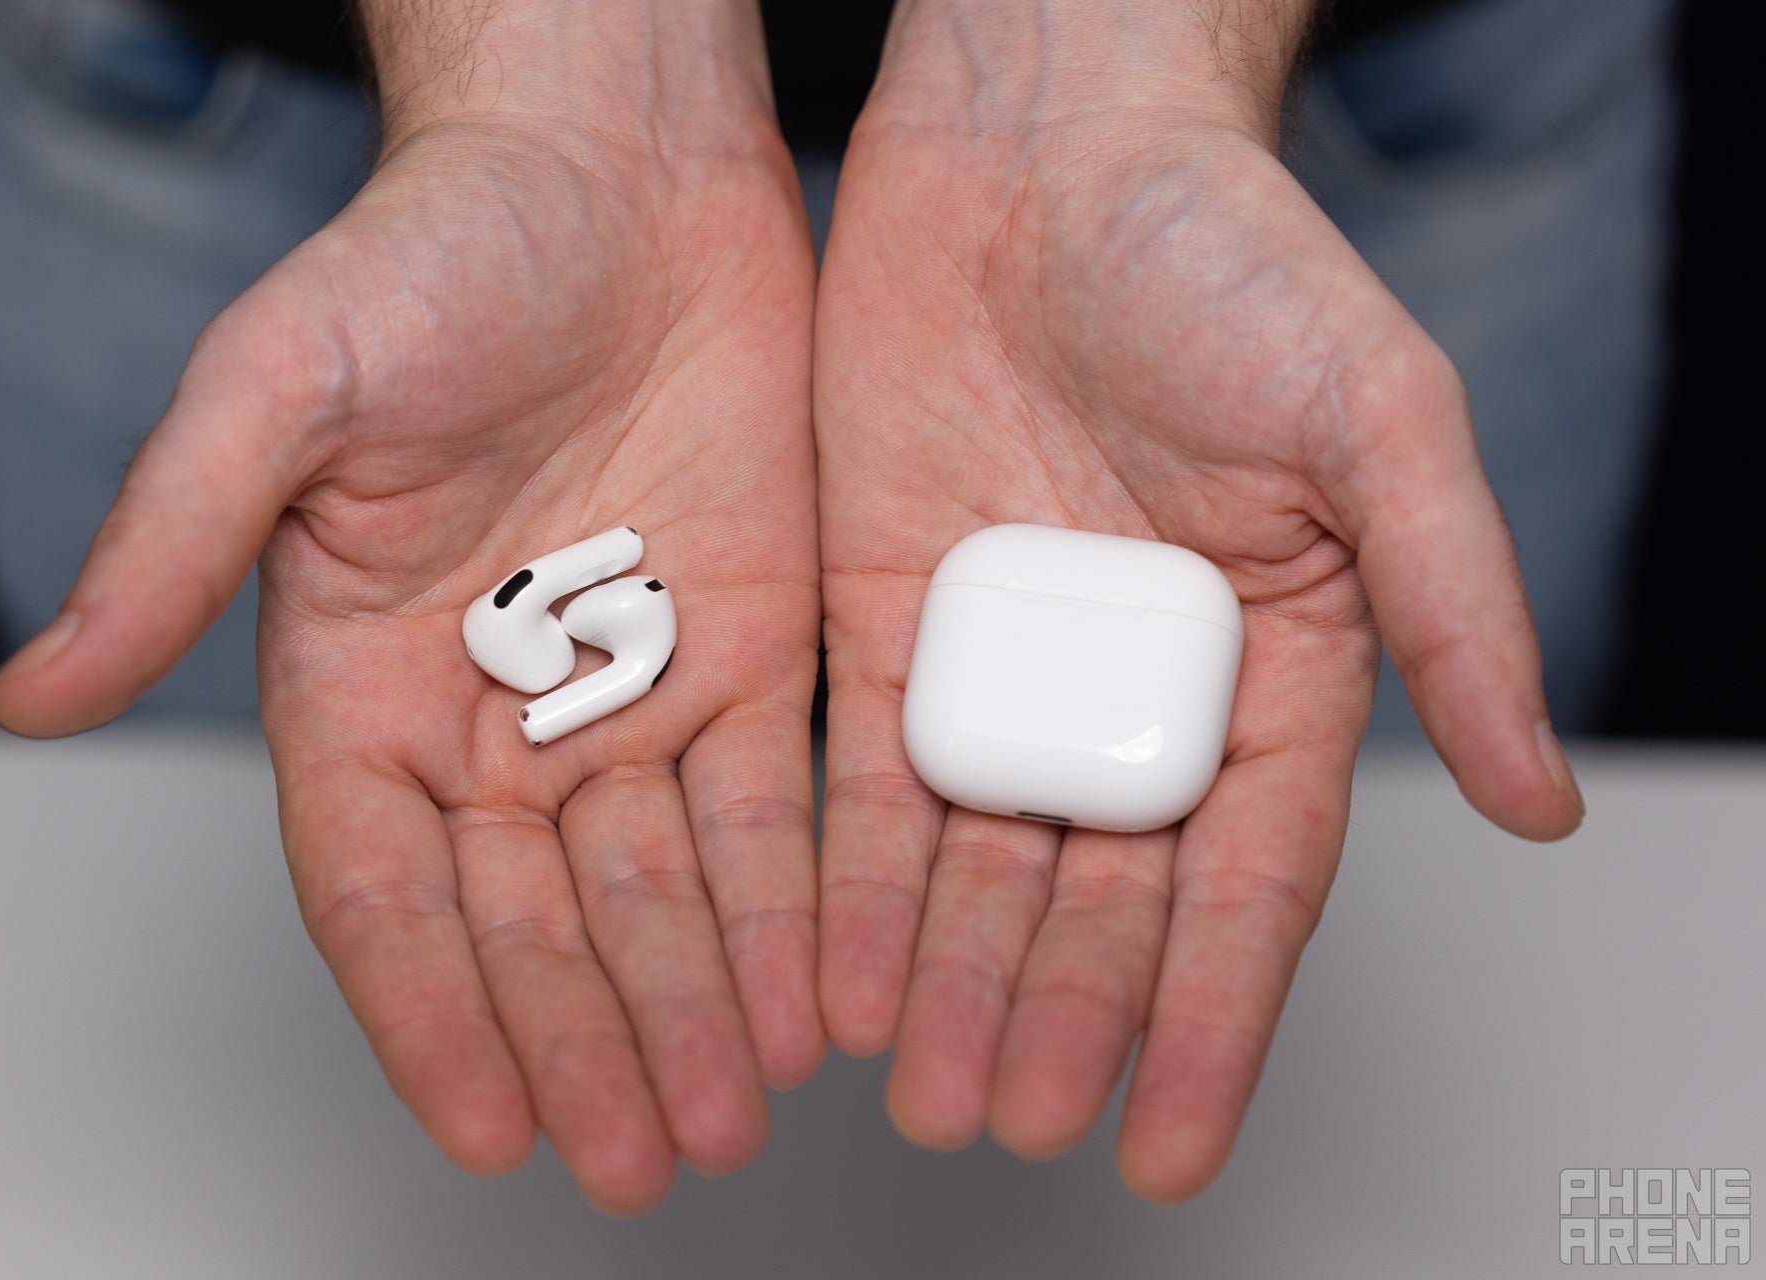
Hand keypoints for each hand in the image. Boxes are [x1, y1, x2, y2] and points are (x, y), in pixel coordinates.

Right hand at [0, 1, 821, 1212]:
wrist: (614, 163)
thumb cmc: (435, 247)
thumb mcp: (278, 386)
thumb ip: (172, 544)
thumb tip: (37, 692)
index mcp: (364, 679)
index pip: (387, 889)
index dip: (431, 1013)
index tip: (489, 1130)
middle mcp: (496, 709)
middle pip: (536, 916)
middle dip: (586, 1040)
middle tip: (638, 1158)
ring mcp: (630, 685)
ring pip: (659, 883)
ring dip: (694, 1004)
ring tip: (725, 1118)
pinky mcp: (751, 646)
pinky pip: (768, 798)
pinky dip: (789, 902)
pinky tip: (809, 997)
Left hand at [815, 0, 1583, 1200]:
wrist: (1045, 139)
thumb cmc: (1228, 254)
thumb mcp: (1376, 421)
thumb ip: (1453, 605)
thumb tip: (1537, 797)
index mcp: (1266, 667)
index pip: (1244, 883)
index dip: (1212, 1018)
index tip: (1168, 1141)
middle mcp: (1128, 685)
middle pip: (1096, 893)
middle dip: (1056, 1015)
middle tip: (1007, 1119)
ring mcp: (1000, 658)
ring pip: (974, 858)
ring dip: (946, 979)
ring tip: (917, 1089)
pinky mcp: (884, 613)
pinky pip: (864, 769)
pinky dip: (850, 873)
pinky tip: (830, 968)